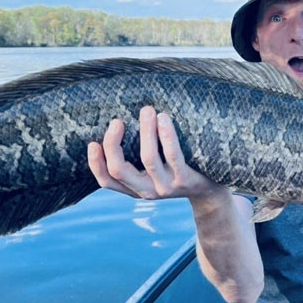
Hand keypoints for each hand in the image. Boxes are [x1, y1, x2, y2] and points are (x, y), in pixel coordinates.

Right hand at [87, 106, 223, 199]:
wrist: (211, 192)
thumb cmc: (178, 171)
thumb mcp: (155, 170)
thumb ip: (137, 156)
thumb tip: (120, 120)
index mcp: (135, 188)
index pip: (107, 181)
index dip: (95, 163)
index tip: (92, 142)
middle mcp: (148, 191)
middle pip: (119, 170)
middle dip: (113, 144)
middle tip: (117, 121)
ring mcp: (166, 187)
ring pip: (148, 159)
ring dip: (145, 131)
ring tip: (147, 110)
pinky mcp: (185, 180)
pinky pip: (173, 156)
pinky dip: (166, 136)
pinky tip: (164, 118)